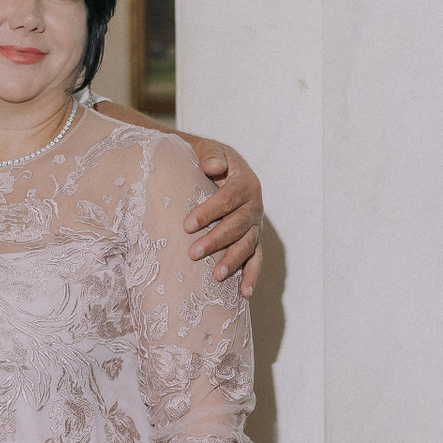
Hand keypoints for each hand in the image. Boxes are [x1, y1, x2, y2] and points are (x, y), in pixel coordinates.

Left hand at [182, 137, 263, 295]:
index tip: (187, 224)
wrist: (217, 167)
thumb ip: (210, 154)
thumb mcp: (207, 150)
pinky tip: (244, 293)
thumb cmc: (208, 160)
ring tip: (216, 275)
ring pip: (247, 245)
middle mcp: (254, 205)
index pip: (228, 199)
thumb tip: (215, 167)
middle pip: (237, 225)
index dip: (208, 212)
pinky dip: (251, 276)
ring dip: (233, 261)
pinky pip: (255, 259)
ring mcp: (255, 225)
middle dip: (216, 240)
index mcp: (245, 183)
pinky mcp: (252, 239)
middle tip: (193, 253)